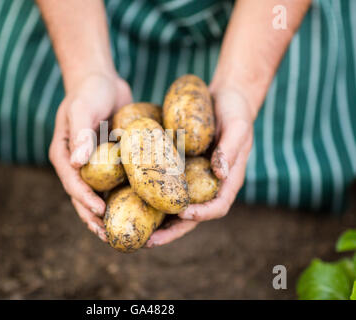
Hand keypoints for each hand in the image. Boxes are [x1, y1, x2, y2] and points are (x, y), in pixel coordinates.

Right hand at [49, 73, 131, 240]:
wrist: (101, 80)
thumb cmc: (88, 92)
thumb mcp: (82, 109)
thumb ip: (79, 134)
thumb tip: (77, 164)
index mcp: (65, 155)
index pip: (73, 183)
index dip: (84, 200)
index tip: (100, 213)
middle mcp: (78, 165)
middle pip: (83, 197)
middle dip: (95, 218)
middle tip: (109, 237)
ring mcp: (95, 165)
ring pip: (100, 194)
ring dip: (110, 213)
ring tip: (122, 233)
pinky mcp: (110, 161)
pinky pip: (116, 182)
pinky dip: (124, 195)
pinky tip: (139, 208)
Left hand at [146, 86, 253, 246]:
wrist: (225, 99)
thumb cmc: (236, 112)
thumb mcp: (238, 127)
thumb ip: (231, 150)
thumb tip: (220, 173)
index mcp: (227, 181)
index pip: (216, 207)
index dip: (200, 215)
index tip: (183, 215)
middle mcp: (208, 185)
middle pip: (191, 216)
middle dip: (171, 230)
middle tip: (148, 241)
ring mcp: (192, 178)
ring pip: (174, 206)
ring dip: (157, 221)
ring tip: (133, 229)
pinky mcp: (179, 169)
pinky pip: (164, 186)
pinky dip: (150, 195)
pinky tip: (129, 197)